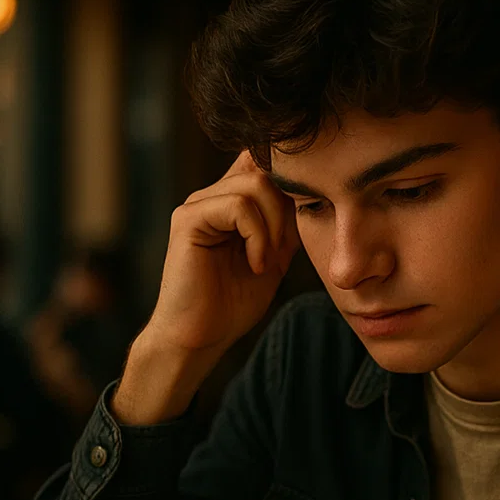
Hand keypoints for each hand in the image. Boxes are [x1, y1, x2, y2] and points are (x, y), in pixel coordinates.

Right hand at [112, 149, 301, 422]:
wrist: (201, 337)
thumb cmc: (233, 304)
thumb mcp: (274, 258)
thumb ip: (285, 225)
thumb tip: (310, 195)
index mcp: (231, 202)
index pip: (262, 162)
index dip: (289, 183)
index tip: (301, 222)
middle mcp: (212, 196)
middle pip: (265, 170)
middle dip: (287, 211)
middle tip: (284, 251)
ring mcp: (198, 205)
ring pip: (254, 184)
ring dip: (273, 227)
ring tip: (267, 262)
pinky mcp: (188, 220)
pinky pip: (237, 206)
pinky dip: (257, 236)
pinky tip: (255, 265)